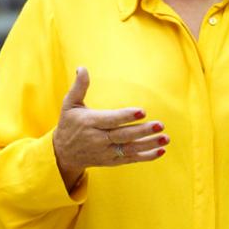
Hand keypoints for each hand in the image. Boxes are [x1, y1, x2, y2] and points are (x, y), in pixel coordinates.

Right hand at [52, 67, 168, 189]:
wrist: (62, 154)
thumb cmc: (69, 124)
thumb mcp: (69, 105)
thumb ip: (78, 87)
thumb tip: (82, 68)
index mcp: (90, 123)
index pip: (111, 120)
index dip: (126, 116)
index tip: (142, 112)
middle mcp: (98, 139)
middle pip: (123, 135)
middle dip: (142, 131)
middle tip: (160, 125)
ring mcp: (106, 152)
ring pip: (130, 149)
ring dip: (149, 144)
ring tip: (165, 138)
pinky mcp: (112, 161)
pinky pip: (131, 159)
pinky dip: (146, 157)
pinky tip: (161, 151)